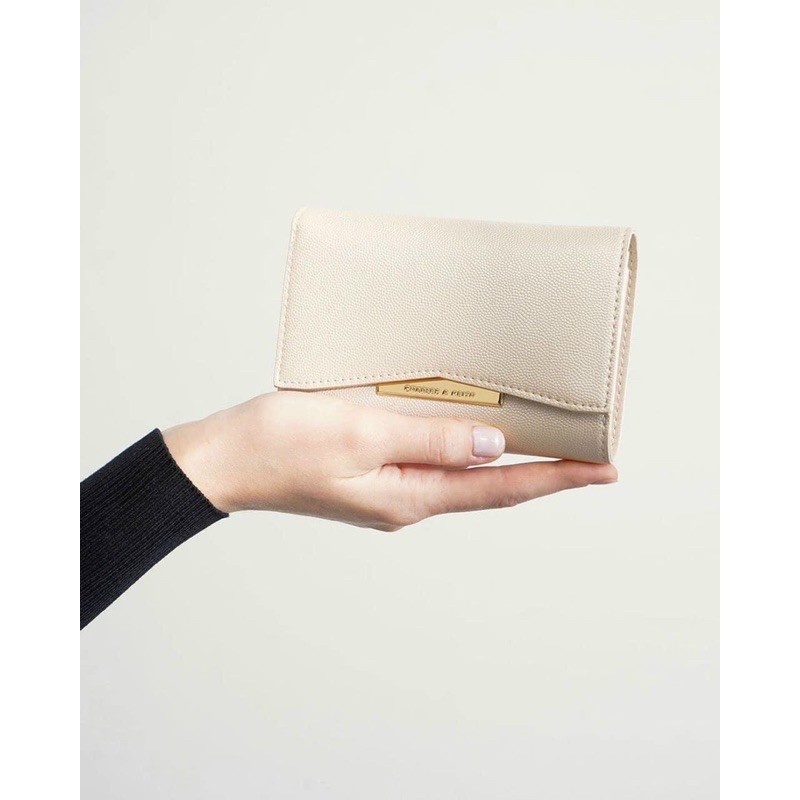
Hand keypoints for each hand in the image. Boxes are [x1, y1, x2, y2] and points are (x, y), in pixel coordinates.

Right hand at [163, 392, 616, 530]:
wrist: (229, 458)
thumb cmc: (285, 444)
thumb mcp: (363, 434)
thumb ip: (430, 439)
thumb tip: (493, 447)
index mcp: (411, 496)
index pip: (502, 488)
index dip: (558, 479)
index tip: (605, 470)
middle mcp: (408, 500)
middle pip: (491, 487)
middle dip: (545, 474)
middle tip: (590, 458)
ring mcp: (391, 490)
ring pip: (464, 475)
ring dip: (507, 463)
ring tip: (546, 446)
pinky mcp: (374, 473)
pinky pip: (434, 462)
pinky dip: (465, 449)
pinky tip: (473, 433)